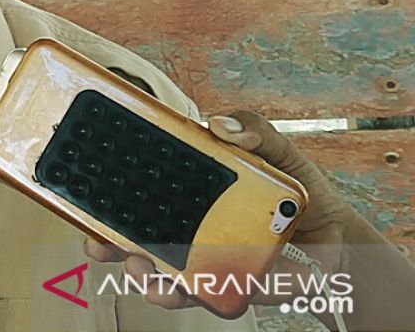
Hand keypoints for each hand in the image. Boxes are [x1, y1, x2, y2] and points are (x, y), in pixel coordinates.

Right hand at [83, 110, 355, 310]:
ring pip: (159, 273)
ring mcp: (203, 259)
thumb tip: (218, 126)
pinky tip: (191, 287)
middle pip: (133, 236)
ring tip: (145, 272)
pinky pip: (203, 295)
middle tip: (100, 244)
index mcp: (188, 188)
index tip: (83, 193)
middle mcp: (186, 226)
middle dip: (108, 244)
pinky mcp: (229, 286)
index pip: (137, 189)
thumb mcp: (276, 147)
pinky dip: (193, 294)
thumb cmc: (298, 187)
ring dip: (144, 277)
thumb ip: (252, 128)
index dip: (105, 193)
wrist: (339, 237)